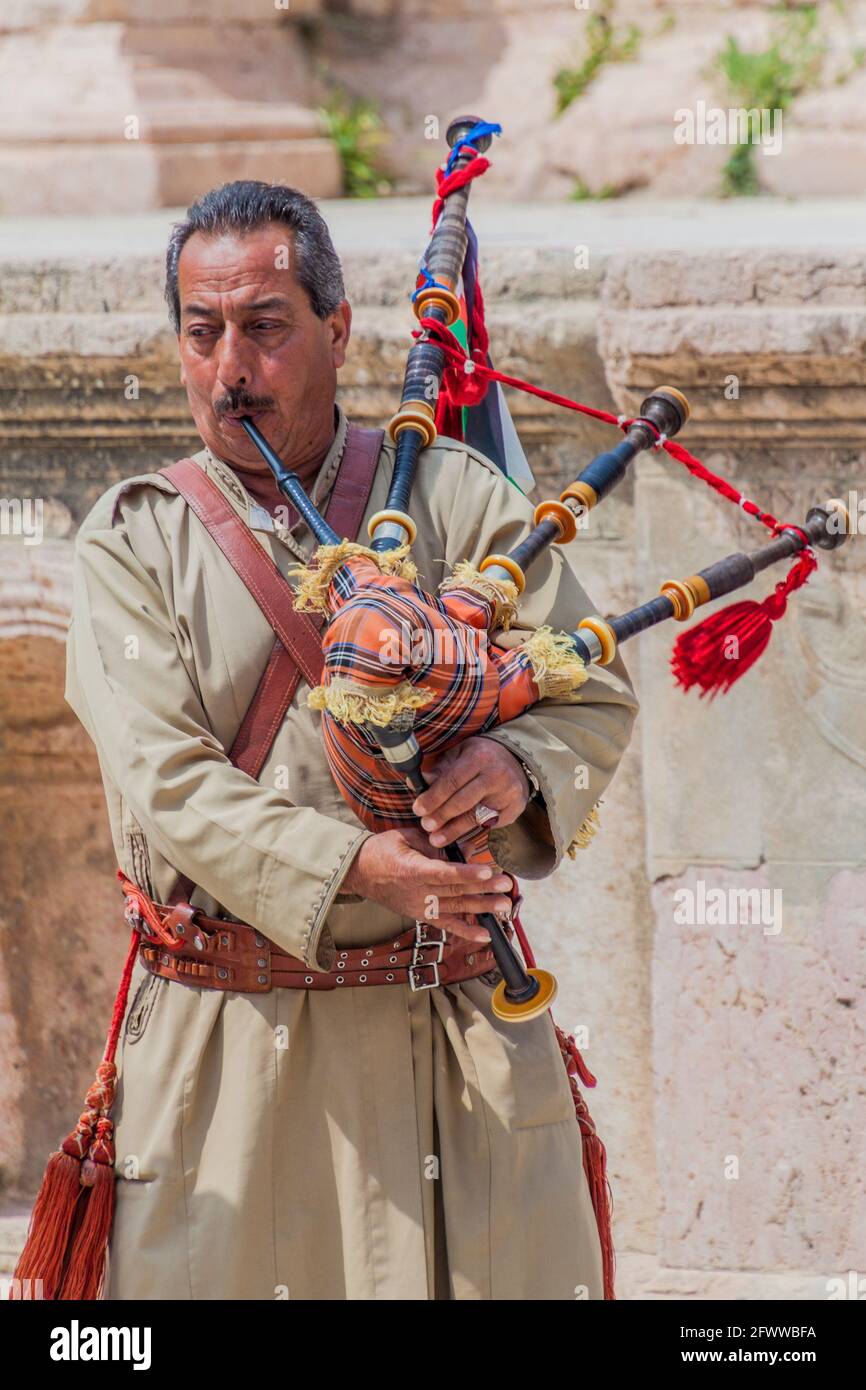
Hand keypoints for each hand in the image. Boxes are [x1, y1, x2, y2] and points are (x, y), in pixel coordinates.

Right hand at [341, 825, 513, 943]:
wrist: (360, 872)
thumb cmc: (383, 850)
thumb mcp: (407, 838)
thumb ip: (435, 846)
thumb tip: (463, 849)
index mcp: (411, 871)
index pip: (444, 874)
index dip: (467, 873)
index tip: (488, 870)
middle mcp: (417, 893)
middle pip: (455, 892)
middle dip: (483, 889)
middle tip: (506, 885)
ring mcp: (419, 907)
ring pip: (455, 909)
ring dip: (481, 908)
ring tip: (504, 906)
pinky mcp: (421, 915)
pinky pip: (446, 925)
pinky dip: (465, 931)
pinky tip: (485, 935)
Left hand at [412, 737, 529, 848]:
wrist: (515, 760)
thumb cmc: (479, 758)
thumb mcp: (458, 755)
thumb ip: (438, 771)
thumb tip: (415, 784)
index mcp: (479, 757)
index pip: (451, 781)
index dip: (433, 797)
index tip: (418, 809)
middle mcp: (496, 775)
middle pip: (463, 802)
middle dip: (441, 816)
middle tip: (426, 826)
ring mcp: (508, 793)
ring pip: (476, 817)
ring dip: (454, 830)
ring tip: (436, 838)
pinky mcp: (515, 808)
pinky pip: (490, 824)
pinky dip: (472, 831)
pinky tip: (458, 835)